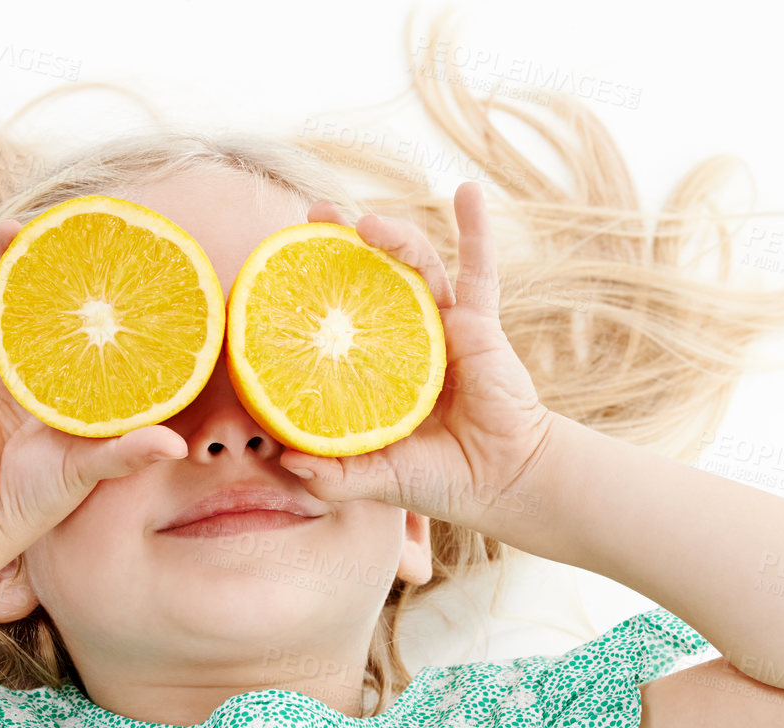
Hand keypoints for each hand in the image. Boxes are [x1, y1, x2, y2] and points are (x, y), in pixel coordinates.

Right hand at [0, 209, 186, 542]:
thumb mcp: (87, 471)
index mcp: (81, 384)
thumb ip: (128, 453)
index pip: (108, 330)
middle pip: (59, 301)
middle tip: (79, 231)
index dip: (122, 298)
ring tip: (25, 223)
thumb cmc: (35, 496)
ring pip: (10, 289)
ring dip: (16, 253)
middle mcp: (44, 364)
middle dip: (67, 266)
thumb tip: (178, 448)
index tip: (140, 258)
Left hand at [281, 182, 557, 528]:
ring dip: (393, 235)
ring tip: (366, 220)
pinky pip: (479, 272)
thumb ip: (334, 474)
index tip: (279, 265)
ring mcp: (443, 327)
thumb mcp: (377, 477)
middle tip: (315, 213)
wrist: (504, 481)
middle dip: (343, 241)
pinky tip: (466, 190)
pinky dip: (475, 231)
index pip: (337, 319)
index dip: (312, 289)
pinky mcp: (480, 325)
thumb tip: (285, 461)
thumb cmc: (442, 479)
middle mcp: (405, 340)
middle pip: (371, 277)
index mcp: (376, 369)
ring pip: (415, 266)